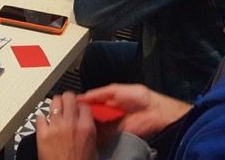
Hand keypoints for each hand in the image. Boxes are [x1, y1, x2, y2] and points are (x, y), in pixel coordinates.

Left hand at [36, 92, 97, 159]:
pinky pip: (39, 117)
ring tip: (55, 110)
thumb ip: (90, 131)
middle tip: (66, 104)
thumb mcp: (93, 148)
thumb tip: (86, 122)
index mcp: (86, 127)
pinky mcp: (42, 133)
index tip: (78, 108)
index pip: (84, 105)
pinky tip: (44, 123)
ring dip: (55, 105)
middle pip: (68, 97)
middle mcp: (71, 123)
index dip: (80, 106)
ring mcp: (55, 127)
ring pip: (54, 102)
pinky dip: (41, 119)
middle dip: (67, 100)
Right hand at [76, 84, 190, 138]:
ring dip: (87, 124)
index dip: (80, 103)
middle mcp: (108, 113)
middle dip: (82, 114)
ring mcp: (111, 124)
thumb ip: (99, 92)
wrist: (155, 113)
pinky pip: (102, 135)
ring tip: (77, 122)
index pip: (90, 102)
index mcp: (108, 100)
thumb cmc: (141, 98)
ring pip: (94, 125)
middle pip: (90, 114)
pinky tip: (88, 130)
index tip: (69, 104)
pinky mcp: (115, 134)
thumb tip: (83, 96)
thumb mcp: (116, 89)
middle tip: (72, 114)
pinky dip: (95, 134)